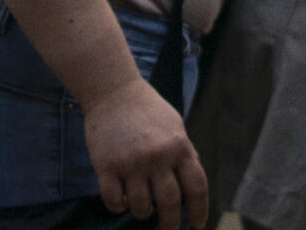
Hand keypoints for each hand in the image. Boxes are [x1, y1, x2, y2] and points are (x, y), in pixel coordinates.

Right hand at [79, 75, 208, 229]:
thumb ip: (185, 154)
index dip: (200, 212)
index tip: (197, 225)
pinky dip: (119, 207)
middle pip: (170, 204)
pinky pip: (114, 200)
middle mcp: (157, 156)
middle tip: (167, 227)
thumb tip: (193, 187)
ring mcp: (130, 162)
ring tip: (142, 207)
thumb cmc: (146, 108)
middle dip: (171, 223)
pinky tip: (122, 200)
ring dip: (143, 213)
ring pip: (142, 207)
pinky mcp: (106, 165)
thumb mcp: (175, 126)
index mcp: (179, 147)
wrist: (112, 89)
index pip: (197, 188)